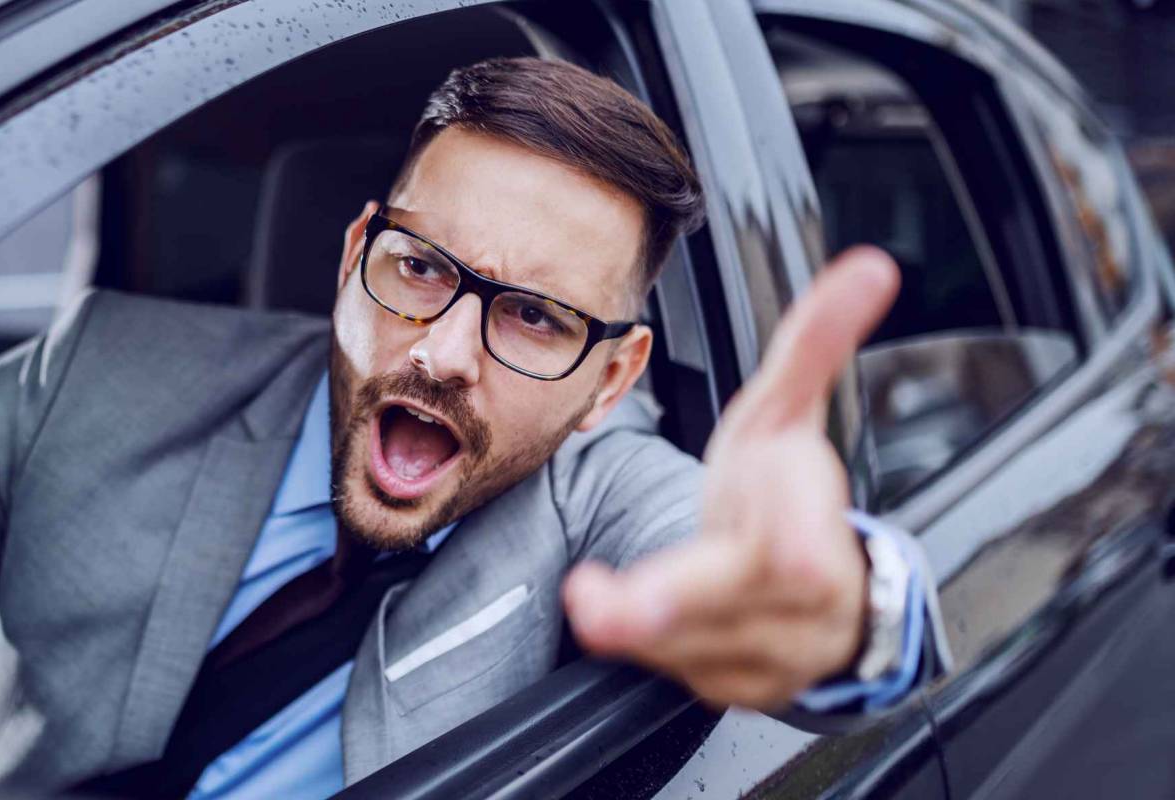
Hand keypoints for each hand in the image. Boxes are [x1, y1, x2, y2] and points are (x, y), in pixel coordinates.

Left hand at [563, 246, 900, 709]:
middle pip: (737, 620)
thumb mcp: (790, 417)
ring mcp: (771, 660)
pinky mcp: (734, 690)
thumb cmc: (788, 492)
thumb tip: (869, 266)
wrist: (820, 588)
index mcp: (817, 541)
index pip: (801, 556)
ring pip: (694, 658)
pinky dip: (643, 653)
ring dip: (638, 634)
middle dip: (668, 611)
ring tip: (591, 602)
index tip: (769, 554)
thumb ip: (816, 344)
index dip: (781, 555)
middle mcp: (801, 612)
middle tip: (596, 604)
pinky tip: (618, 619)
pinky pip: (678, 680)